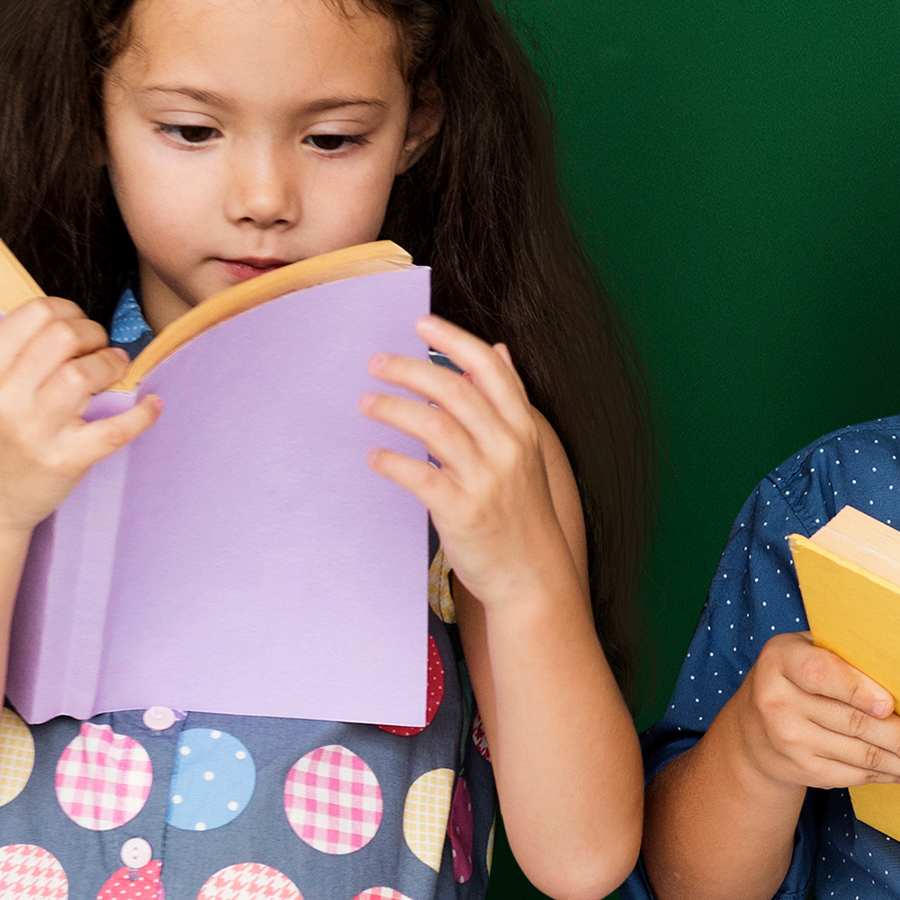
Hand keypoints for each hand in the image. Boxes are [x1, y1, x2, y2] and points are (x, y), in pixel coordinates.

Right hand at [0, 263, 157, 535]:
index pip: (36, 313)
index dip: (66, 311)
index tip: (74, 325)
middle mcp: (6, 398)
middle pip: (65, 337)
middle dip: (92, 333)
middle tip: (97, 345)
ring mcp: (36, 431)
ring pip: (87, 375)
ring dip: (112, 365)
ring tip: (114, 369)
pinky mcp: (65, 461)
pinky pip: (113, 431)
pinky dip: (140, 415)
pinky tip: (151, 403)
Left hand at [363, 316, 588, 612]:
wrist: (533, 576)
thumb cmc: (522, 511)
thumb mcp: (526, 450)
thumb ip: (509, 400)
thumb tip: (497, 350)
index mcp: (523, 429)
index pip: (490, 370)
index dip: (455, 341)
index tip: (422, 323)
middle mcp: (508, 449)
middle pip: (455, 391)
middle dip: (410, 370)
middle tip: (376, 362)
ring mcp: (486, 481)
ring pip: (434, 426)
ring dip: (394, 409)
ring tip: (367, 402)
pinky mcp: (462, 511)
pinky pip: (419, 476)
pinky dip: (391, 462)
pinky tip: (373, 457)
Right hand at [715, 633, 899, 795]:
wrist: (753, 727)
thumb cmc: (797, 677)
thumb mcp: (807, 651)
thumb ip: (844, 654)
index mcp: (783, 661)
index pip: (820, 674)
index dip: (857, 690)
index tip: (889, 705)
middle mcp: (779, 702)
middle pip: (851, 722)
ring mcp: (789, 740)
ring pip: (859, 755)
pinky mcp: (803, 769)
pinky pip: (853, 775)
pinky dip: (888, 776)